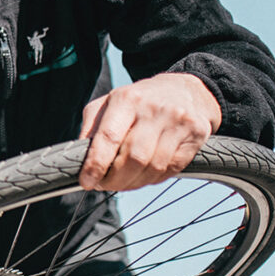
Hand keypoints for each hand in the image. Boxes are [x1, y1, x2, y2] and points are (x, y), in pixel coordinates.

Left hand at [79, 72, 220, 190]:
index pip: (109, 137)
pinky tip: (143, 176)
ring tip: (121, 182)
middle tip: (103, 185)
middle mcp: (154, 109)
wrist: (184, 90)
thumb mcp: (108, 103)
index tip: (86, 182)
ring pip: (153, 168)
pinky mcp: (195, 135)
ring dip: (132, 183)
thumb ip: (91, 127)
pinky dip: (152, 180)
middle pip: (133, 158)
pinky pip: (170, 170)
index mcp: (127, 98)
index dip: (96, 164)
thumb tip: (79, 158)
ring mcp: (178, 122)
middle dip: (114, 179)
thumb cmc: (138, 101)